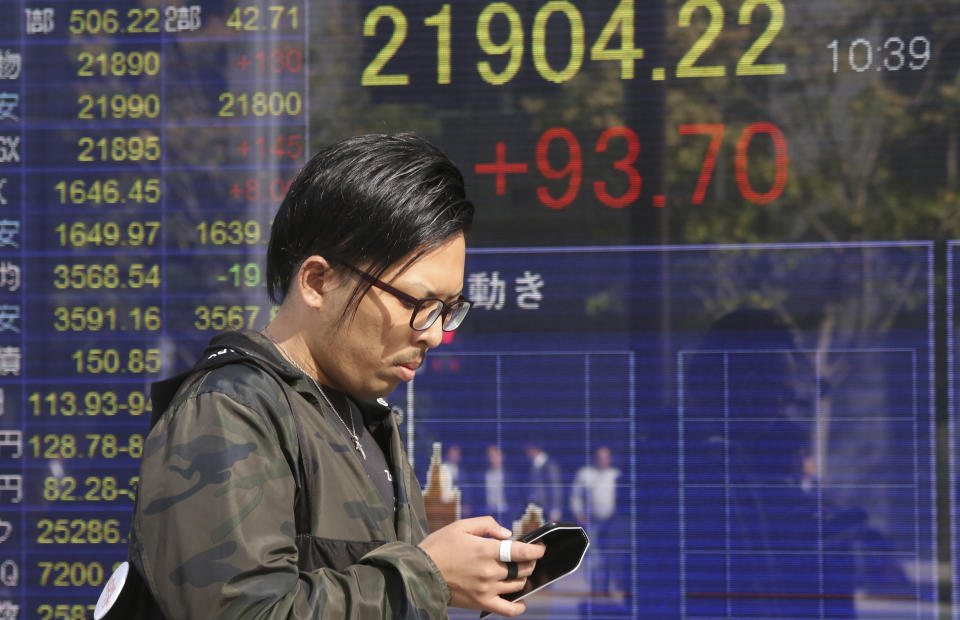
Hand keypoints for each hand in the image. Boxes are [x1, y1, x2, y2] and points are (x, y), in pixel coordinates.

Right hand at [419, 516, 545, 616]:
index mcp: (485, 550)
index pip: (521, 552)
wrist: (420, 571)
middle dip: (529, 561)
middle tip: (525, 557)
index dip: (536, 550)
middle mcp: (489, 571)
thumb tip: (508, 534)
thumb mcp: (461, 526)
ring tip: (518, 571)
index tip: (541, 548)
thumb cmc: (440, 546)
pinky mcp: (481, 603)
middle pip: (522, 569)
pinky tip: (521, 601)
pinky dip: (518, 607)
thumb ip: (487, 524)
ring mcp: (486, 589)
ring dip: (522, 577)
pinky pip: (507, 610)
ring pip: (517, 585)